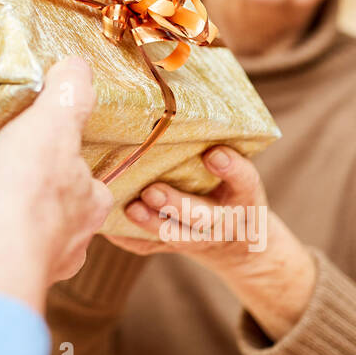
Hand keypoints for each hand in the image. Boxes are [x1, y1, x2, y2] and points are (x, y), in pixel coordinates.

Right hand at [0, 57, 112, 313]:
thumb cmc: (26, 197)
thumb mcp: (55, 125)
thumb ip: (70, 95)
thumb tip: (78, 69)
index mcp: (80, 214)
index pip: (89, 188)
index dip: (74, 166)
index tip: (53, 146)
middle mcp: (48, 246)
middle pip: (38, 214)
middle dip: (18, 191)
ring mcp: (0, 260)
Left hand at [109, 145, 315, 340]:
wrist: (238, 243)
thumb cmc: (230, 189)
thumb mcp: (238, 171)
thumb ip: (218, 148)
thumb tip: (179, 105)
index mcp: (244, 195)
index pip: (245, 181)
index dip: (231, 169)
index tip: (214, 154)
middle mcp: (223, 220)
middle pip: (202, 217)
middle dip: (176, 204)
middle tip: (152, 191)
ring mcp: (199, 239)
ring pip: (175, 235)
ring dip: (151, 223)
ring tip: (131, 208)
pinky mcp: (174, 248)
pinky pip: (150, 247)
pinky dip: (129, 238)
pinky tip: (110, 225)